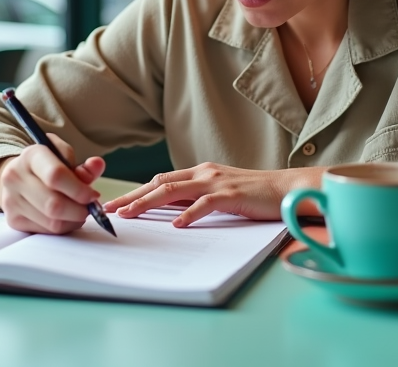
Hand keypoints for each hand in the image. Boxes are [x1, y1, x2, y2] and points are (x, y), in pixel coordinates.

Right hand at [0, 134, 106, 234]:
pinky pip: (45, 231)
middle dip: (79, 210)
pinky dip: (63, 227)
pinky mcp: (13, 219)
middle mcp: (15, 177)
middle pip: (53, 204)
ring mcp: (11, 200)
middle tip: (90, 208)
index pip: (55, 176)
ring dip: (73, 221)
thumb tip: (98, 165)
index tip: (93, 195)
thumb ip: (84, 165)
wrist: (18, 175)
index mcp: (31, 155)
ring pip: (51, 221)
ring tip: (80, 212)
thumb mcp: (64, 156)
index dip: (79, 189)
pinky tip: (67, 218)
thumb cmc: (47, 164)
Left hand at [103, 163, 323, 227]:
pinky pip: (205, 204)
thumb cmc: (256, 195)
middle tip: (109, 210)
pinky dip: (189, 214)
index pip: (160, 181)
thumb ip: (198, 199)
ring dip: (148, 202)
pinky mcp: (232, 195)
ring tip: (130, 215)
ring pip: (174, 190)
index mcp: (201, 173)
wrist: (288, 189)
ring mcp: (217, 182)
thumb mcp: (221, 194)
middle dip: (132, 196)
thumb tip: (171, 213)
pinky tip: (176, 225)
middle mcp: (205, 173)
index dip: (136, 192)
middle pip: (160, 183)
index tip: (116, 205)